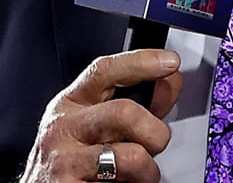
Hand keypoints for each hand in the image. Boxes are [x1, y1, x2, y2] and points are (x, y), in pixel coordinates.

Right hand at [22, 50, 183, 182]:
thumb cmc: (70, 161)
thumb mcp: (94, 126)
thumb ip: (131, 106)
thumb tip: (168, 83)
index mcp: (70, 103)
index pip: (103, 71)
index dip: (139, 62)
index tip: (169, 61)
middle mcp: (63, 127)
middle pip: (125, 112)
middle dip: (155, 133)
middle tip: (154, 147)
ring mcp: (63, 160)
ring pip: (130, 156)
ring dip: (147, 171)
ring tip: (137, 177)